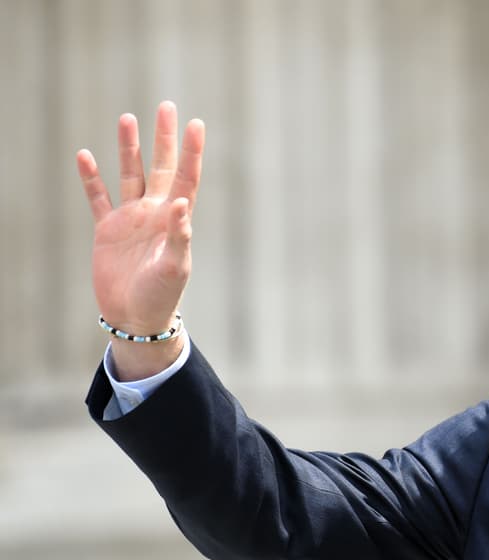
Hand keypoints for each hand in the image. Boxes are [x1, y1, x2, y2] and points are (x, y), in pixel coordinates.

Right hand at [77, 102, 204, 378]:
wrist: (136, 317)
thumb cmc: (162, 295)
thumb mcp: (175, 266)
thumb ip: (179, 235)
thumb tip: (180, 202)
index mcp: (175, 220)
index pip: (185, 178)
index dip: (192, 152)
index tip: (196, 123)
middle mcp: (155, 213)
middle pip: (160, 167)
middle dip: (164, 138)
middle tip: (167, 106)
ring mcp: (131, 219)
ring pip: (129, 174)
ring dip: (128, 148)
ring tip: (127, 117)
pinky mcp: (107, 230)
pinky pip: (98, 197)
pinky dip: (91, 178)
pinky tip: (85, 154)